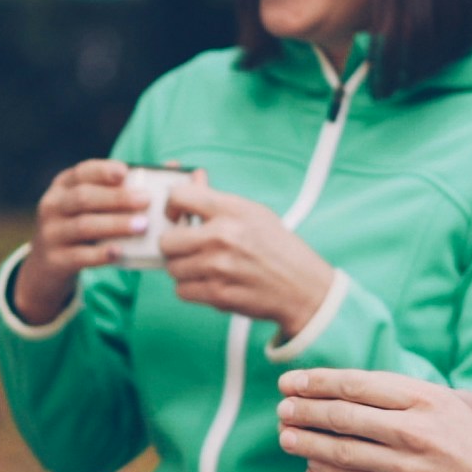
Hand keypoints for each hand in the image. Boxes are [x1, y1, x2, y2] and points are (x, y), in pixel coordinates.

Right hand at [10, 161, 154, 323]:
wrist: (47, 267)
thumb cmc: (83, 227)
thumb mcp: (93, 205)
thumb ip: (125, 186)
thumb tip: (173, 164)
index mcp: (64, 186)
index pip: (82, 172)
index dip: (103, 171)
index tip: (125, 172)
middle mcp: (53, 206)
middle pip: (84, 197)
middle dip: (116, 198)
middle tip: (146, 200)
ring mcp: (51, 234)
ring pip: (84, 226)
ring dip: (115, 225)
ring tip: (142, 226)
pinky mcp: (55, 260)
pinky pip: (79, 256)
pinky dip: (101, 254)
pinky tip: (121, 252)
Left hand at [158, 181, 338, 329]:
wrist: (304, 287)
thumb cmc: (279, 248)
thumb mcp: (254, 212)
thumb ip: (217, 198)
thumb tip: (194, 177)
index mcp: (232, 210)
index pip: (179, 196)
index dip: (171, 206)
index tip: (174, 215)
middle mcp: (222, 236)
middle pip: (167, 240)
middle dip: (173, 245)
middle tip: (187, 248)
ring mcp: (219, 267)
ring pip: (172, 268)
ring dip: (183, 269)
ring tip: (204, 267)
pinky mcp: (218, 294)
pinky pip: (182, 291)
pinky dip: (192, 289)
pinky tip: (210, 282)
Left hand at [272, 366, 471, 471]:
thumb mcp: (456, 409)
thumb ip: (410, 404)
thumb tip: (358, 400)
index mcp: (428, 398)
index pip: (359, 384)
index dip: (319, 382)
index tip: (292, 381)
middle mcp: (416, 428)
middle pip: (344, 415)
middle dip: (306, 411)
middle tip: (281, 408)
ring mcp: (409, 464)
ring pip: (344, 450)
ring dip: (309, 443)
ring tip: (285, 436)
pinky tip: (312, 467)